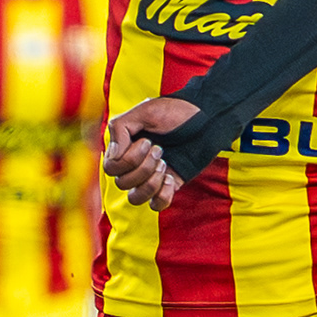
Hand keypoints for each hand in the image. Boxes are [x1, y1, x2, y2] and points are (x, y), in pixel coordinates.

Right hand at [103, 96, 199, 210]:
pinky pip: (156, 205)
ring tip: (165, 165)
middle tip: (160, 150)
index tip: (147, 141)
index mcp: (124, 147)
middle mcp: (134, 164)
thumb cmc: (175, 111)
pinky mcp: (167, 185)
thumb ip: (120, 129)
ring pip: (135, 198)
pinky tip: (171, 178)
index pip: (111, 167)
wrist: (205, 118)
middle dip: (143, 168)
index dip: (128, 159)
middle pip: (122, 183)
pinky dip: (162, 196)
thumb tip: (113, 157)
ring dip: (150, 183)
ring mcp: (150, 176)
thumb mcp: (144, 111)